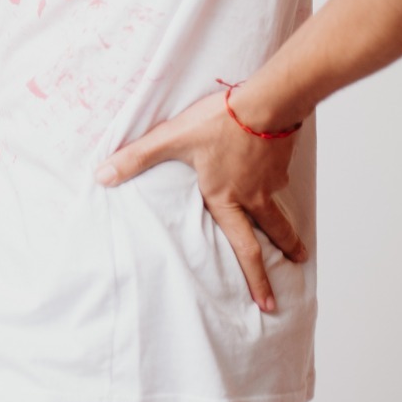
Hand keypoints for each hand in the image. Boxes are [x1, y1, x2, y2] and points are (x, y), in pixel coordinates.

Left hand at [94, 89, 307, 311]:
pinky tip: (274, 169)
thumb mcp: (171, 139)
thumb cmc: (219, 121)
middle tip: (299, 263)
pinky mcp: (283, 158)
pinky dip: (279, 181)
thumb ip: (137, 158)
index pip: (243, 248)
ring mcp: (272, 178)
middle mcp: (253, 195)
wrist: (267, 100)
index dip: (256, 278)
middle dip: (286, 250)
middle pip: (274, 232)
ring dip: (286, 221)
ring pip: (279, 205)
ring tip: (292, 229)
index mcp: (226, 198)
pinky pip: (281, 177)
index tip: (266, 301)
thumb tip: (102, 176)